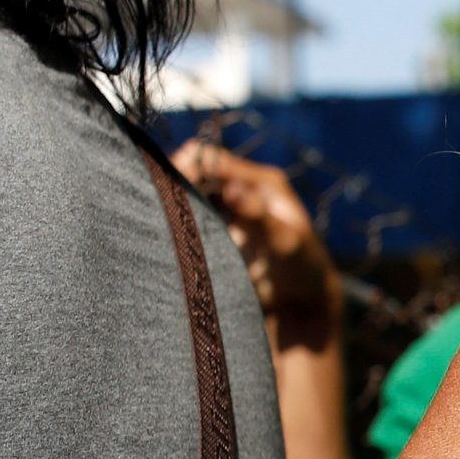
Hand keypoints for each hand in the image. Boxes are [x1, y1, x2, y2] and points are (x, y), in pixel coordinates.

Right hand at [172, 140, 338, 350]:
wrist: (304, 299)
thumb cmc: (303, 268)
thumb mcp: (285, 241)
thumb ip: (259, 216)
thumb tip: (232, 190)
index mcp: (262, 182)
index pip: (215, 159)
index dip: (188, 165)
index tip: (168, 183)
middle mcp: (244, 189)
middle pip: (197, 172)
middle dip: (175, 180)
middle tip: (155, 200)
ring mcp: (230, 210)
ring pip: (191, 193)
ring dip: (174, 200)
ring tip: (155, 213)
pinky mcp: (221, 230)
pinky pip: (193, 216)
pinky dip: (179, 220)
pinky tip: (165, 229)